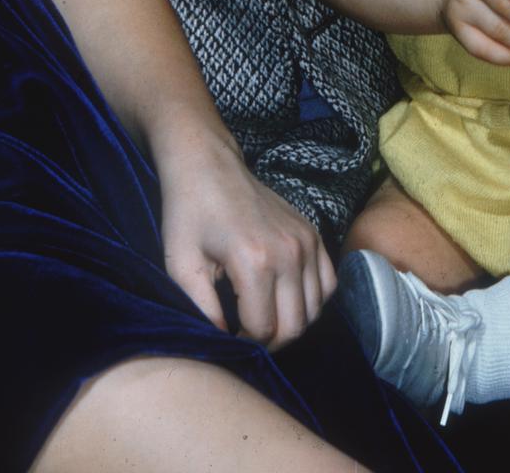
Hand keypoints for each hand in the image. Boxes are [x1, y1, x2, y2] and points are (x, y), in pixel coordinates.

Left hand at [155, 129, 334, 349]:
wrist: (208, 164)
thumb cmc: (188, 213)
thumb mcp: (181, 265)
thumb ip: (202, 311)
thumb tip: (224, 345)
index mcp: (255, 261)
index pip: (263, 330)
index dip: (244, 343)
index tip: (227, 335)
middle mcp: (289, 252)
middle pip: (294, 326)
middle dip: (270, 341)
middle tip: (246, 333)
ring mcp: (306, 241)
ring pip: (314, 310)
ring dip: (291, 323)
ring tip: (264, 316)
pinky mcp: (312, 233)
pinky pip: (328, 284)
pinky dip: (313, 301)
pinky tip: (288, 297)